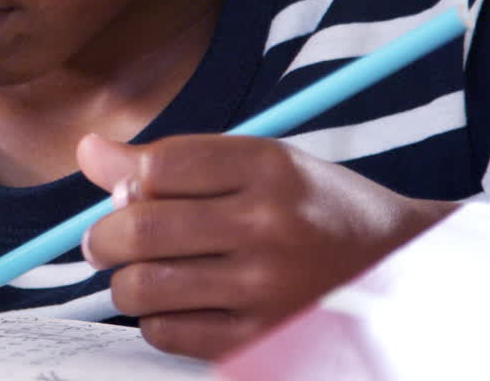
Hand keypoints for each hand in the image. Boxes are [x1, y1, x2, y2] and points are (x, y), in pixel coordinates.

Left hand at [76, 132, 453, 359]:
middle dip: (101, 236)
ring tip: (134, 273)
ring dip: (122, 280)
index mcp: (269, 167)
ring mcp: (268, 288)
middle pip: (141, 227)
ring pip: (144, 286)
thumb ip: (173, 159)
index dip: (122, 181)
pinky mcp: (263, 338)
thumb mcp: (259, 162)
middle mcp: (270, 225)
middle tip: (101, 241)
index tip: (119, 194)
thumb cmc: (314, 207)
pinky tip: (171, 305)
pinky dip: (152, 319)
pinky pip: (167, 334)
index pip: (157, 167)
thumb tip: (88, 151)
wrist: (401, 269)